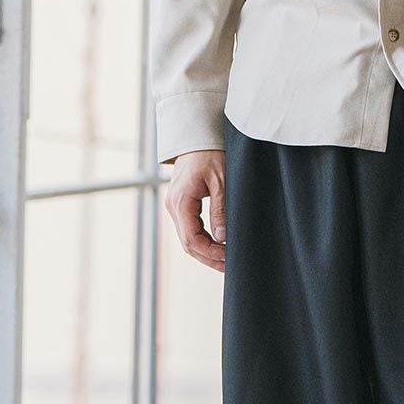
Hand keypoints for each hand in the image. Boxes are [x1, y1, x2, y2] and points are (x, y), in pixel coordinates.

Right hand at [163, 148, 226, 273]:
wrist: (198, 135)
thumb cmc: (210, 153)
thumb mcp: (221, 181)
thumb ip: (220, 210)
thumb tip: (222, 238)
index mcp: (181, 202)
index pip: (192, 240)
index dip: (211, 253)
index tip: (229, 258)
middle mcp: (173, 207)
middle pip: (188, 244)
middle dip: (209, 258)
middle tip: (229, 267)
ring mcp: (175, 206)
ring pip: (188, 239)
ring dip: (206, 251)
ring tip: (226, 261)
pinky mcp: (181, 204)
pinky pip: (189, 229)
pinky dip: (203, 240)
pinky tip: (218, 246)